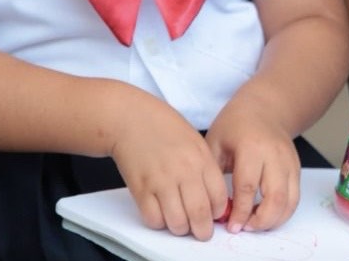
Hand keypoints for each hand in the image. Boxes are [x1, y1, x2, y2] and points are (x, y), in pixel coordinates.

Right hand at [111, 91, 228, 240]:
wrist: (130, 118)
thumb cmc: (162, 126)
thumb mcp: (193, 139)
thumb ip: (205, 165)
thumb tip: (214, 195)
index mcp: (200, 157)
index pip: (219, 197)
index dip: (218, 212)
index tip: (214, 214)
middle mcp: (183, 170)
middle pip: (200, 215)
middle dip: (202, 230)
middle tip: (200, 231)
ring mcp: (161, 181)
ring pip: (177, 223)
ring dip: (180, 228)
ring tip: (180, 222)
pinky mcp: (141, 189)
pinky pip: (154, 220)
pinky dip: (159, 223)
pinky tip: (161, 212)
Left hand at [206, 98, 300, 232]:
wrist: (264, 108)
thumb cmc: (235, 124)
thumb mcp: (215, 141)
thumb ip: (212, 173)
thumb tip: (211, 207)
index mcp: (251, 146)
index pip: (248, 187)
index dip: (240, 212)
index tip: (231, 226)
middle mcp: (275, 154)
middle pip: (275, 198)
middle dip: (260, 221)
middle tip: (244, 228)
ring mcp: (289, 161)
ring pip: (289, 202)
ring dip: (273, 220)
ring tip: (254, 224)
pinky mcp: (296, 168)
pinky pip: (294, 198)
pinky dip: (282, 213)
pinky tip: (266, 215)